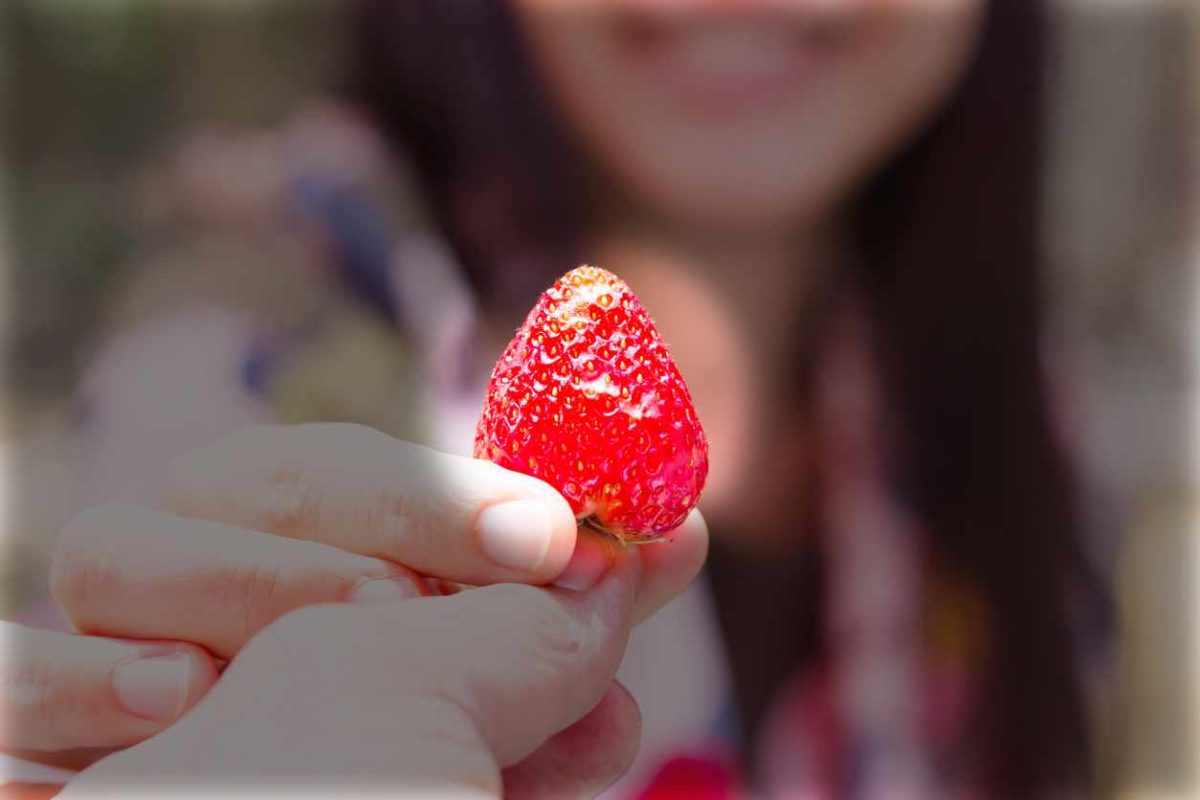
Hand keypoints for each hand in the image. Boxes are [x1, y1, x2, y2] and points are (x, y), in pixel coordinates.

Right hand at [3, 423, 706, 779]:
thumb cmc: (393, 797)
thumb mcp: (506, 715)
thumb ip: (568, 623)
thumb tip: (676, 535)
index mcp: (306, 556)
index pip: (354, 473)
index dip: (453, 493)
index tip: (558, 534)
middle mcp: (200, 588)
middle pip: (231, 474)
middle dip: (361, 512)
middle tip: (452, 578)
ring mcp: (110, 652)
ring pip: (111, 546)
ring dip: (235, 578)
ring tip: (347, 623)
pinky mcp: (33, 734)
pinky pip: (13, 672)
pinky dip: (78, 670)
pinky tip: (176, 695)